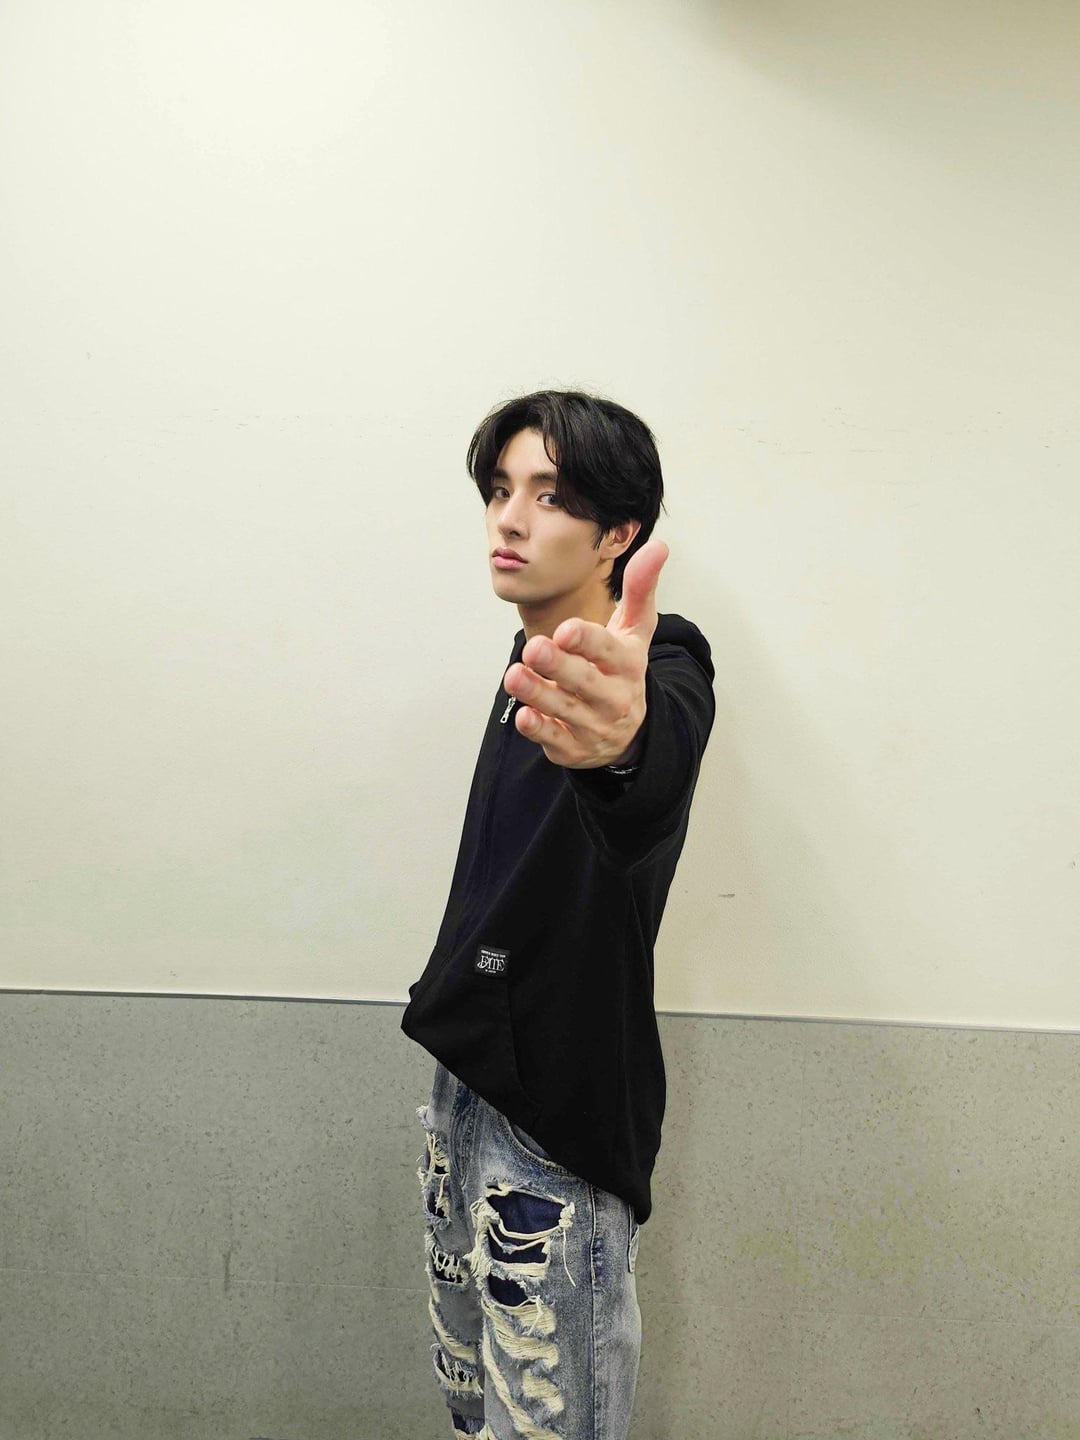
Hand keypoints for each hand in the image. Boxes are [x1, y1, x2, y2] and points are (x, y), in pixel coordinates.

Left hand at [502, 539, 668, 768]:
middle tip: (532, 648)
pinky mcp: (573, 748)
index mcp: (627, 665)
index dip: (588, 641)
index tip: (566, 629)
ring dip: (538, 694)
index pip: (608, 651)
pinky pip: (555, 741)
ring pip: (565, 711)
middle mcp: (613, 698)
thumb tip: (658, 546)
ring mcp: (593, 726)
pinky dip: (539, 730)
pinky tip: (522, 715)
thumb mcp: (635, 631)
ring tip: (514, 675)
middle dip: (559, 666)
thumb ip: (640, 590)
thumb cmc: (622, 669)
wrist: (629, 730)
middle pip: (585, 682)